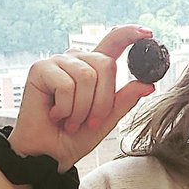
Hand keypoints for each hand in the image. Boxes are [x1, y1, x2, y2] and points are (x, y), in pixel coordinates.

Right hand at [9, 24, 156, 170]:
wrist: (49, 154)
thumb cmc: (73, 137)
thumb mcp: (107, 119)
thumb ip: (124, 100)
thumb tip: (147, 85)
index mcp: (93, 69)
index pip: (113, 42)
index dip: (130, 35)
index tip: (148, 33)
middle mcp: (76, 60)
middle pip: (106, 64)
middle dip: (102, 101)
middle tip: (90, 121)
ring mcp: (58, 62)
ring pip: (87, 76)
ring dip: (82, 108)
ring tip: (71, 120)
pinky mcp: (40, 69)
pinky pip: (67, 85)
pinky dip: (66, 108)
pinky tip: (56, 115)